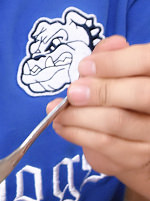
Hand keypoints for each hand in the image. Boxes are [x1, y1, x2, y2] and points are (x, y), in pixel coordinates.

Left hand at [48, 36, 149, 198]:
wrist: (134, 139)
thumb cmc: (124, 97)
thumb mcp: (120, 72)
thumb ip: (113, 56)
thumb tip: (111, 44)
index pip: (147, 61)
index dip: (116, 62)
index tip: (85, 66)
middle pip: (140, 94)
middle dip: (101, 91)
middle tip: (72, 92)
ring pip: (117, 121)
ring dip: (80, 115)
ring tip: (58, 110)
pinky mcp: (139, 156)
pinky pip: (106, 144)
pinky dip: (77, 133)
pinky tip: (62, 125)